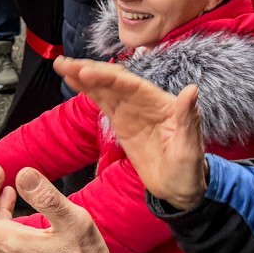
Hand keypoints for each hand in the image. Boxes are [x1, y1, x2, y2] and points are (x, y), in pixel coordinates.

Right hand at [55, 57, 207, 210]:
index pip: (132, 85)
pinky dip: (87, 91)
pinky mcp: (121, 121)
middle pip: (115, 81)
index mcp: (162, 104)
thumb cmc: (189, 169)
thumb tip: (191, 90)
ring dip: (84, 76)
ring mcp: (132, 111)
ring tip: (61, 65)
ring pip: (105, 88)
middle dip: (90, 71)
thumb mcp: (190, 148)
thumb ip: (188, 118)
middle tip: (65, 63)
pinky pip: (102, 102)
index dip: (108, 77)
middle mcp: (145, 102)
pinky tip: (72, 80)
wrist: (179, 189)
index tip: (86, 72)